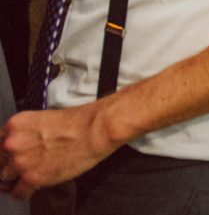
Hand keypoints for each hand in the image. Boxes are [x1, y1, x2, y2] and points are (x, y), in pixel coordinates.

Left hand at [0, 105, 120, 200]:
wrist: (96, 129)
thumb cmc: (79, 122)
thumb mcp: (45, 119)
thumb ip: (28, 132)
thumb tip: (25, 145)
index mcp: (15, 125)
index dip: (6, 154)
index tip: (9, 160)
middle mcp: (13, 143)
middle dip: (8, 168)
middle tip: (18, 172)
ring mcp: (21, 161)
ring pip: (4, 180)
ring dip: (15, 181)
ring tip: (26, 181)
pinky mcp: (32, 178)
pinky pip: (17, 193)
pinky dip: (24, 194)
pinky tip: (31, 190)